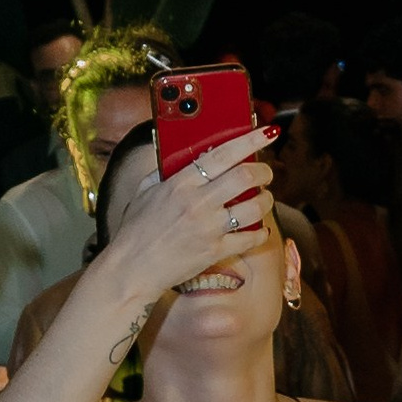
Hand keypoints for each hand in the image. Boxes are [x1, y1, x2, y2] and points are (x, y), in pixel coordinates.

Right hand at [83, 124, 275, 351]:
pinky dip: (260, 233)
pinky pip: (250, 240)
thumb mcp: (145, 190)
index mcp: (181, 182)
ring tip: (263, 198)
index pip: (223, 154)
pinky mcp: (215, 252)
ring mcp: (209, 228)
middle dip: (263, 171)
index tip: (268, 133)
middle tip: (266, 172)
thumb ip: (166, 169)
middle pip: (245, 177)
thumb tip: (185, 151)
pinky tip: (259, 229)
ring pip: (254, 208)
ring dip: (266, 200)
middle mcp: (198, 202)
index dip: (250, 140)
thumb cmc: (136, 228)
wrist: (132, 268)